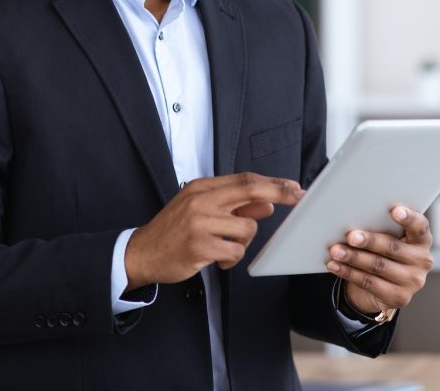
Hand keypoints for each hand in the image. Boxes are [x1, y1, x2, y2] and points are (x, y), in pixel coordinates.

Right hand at [125, 172, 303, 289]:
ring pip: (247, 228)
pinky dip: (232, 258)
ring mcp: (199, 222)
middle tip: (298, 196)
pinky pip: (234, 251)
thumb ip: (233, 207)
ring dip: (244, 242)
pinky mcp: (199, 246)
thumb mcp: (200, 211)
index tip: (293, 187)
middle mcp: (200, 200)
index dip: (272, 183)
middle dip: (278, 192)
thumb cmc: (173, 231)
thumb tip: (266, 205)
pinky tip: (219, 259)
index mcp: (201, 188)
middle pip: (249, 190)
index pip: (244, 179)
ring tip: (226, 247)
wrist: (142, 252)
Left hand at [326, 206, 433, 315]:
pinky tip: (335, 265)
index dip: (409, 218)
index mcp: (421, 240)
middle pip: (392, 247)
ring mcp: (412, 281)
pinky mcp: (398, 297)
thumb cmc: (383, 250)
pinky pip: (369, 282)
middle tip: (350, 236)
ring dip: (353, 257)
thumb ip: (379, 227)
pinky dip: (348, 272)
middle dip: (369, 241)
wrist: (384, 286)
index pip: (419, 226)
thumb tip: (351, 218)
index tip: (395, 210)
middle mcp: (421, 260)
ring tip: (335, 251)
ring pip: (378, 265)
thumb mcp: (387, 236)